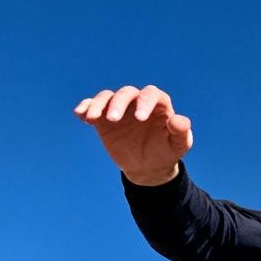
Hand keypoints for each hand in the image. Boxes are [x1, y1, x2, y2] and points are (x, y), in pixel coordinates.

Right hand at [73, 85, 192, 185]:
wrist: (148, 167)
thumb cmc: (166, 152)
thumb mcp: (179, 146)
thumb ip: (181, 132)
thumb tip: (177, 120)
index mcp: (158, 104)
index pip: (151, 94)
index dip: (145, 102)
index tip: (139, 118)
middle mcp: (137, 102)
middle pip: (126, 93)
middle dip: (118, 103)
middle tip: (113, 120)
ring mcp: (119, 109)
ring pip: (107, 97)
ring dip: (98, 104)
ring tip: (91, 117)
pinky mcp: (104, 118)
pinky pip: (93, 107)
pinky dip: (85, 107)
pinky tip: (79, 114)